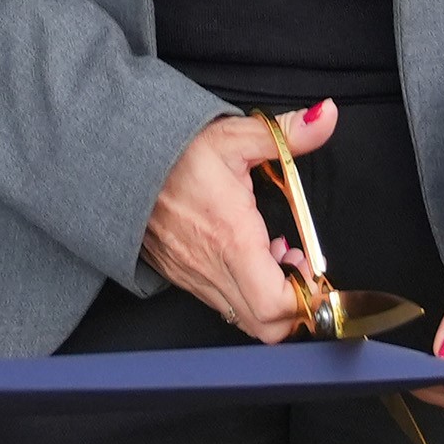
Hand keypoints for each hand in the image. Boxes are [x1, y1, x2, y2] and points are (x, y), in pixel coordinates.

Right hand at [145, 103, 329, 339]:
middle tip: (301, 267)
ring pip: (243, 319)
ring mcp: (194, 278)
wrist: (117, 163)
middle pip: (265, 326)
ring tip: (275, 255)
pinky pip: (222, 304)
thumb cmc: (174, 152)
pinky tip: (248, 253)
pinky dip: (245, 292)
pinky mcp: (181, 277)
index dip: (306, 296)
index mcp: (232, 239)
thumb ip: (287, 133)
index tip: (314, 268)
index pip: (275, 304)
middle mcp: (212, 268)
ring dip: (269, 298)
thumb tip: (326, 117)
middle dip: (294, 306)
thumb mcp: (234, 136)